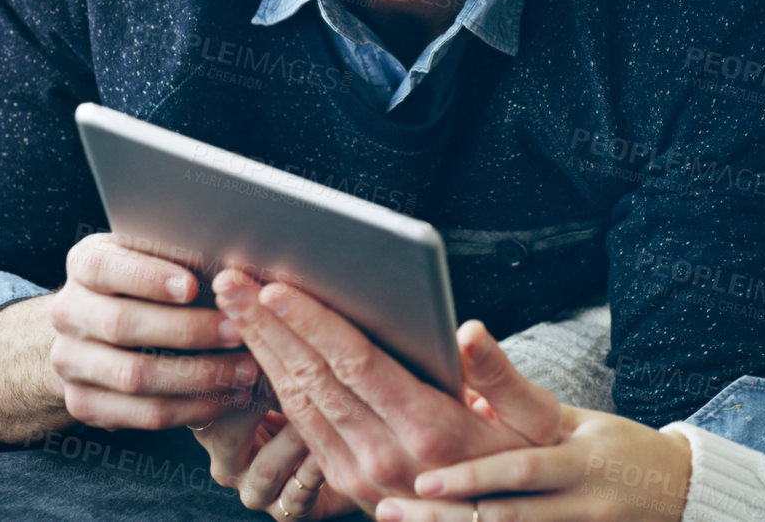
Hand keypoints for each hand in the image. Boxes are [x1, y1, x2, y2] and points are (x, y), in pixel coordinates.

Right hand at [46, 232, 260, 429]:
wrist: (93, 332)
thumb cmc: (145, 285)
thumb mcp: (151, 258)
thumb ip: (179, 256)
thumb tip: (232, 266)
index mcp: (83, 264)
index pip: (104, 266)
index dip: (147, 277)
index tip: (192, 286)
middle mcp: (68, 312)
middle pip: (121, 324)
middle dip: (187, 330)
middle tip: (238, 331)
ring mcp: (70, 362)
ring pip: (134, 376)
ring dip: (198, 376)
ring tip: (244, 370)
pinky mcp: (84, 403)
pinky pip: (143, 414)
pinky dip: (192, 409)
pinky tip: (225, 398)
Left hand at [212, 269, 563, 509]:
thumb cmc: (525, 461)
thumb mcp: (534, 421)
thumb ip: (500, 374)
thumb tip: (470, 330)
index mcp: (430, 431)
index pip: (357, 364)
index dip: (312, 324)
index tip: (276, 288)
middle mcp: (387, 456)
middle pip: (313, 378)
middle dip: (267, 325)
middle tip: (230, 280)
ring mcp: (361, 476)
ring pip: (298, 402)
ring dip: (261, 349)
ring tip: (233, 303)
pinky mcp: (347, 484)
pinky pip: (301, 426)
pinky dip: (274, 383)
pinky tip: (257, 349)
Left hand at [375, 407, 691, 520]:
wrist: (678, 492)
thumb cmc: (610, 445)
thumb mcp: (570, 416)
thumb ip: (513, 395)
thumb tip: (458, 344)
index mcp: (578, 455)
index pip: (521, 467)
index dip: (473, 475)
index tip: (423, 475)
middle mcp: (580, 498)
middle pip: (509, 514)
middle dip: (447, 514)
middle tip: (392, 506)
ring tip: (396, 517)